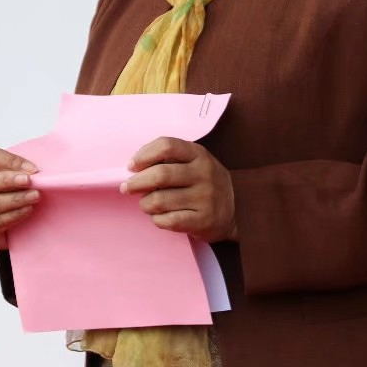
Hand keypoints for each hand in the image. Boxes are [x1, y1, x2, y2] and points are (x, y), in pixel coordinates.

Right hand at [0, 147, 40, 249]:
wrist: (4, 221)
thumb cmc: (8, 191)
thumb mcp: (11, 175)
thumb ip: (18, 169)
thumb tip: (32, 171)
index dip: (10, 161)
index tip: (32, 169)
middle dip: (8, 181)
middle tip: (29, 182)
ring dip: (16, 199)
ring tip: (34, 197)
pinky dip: (14, 215)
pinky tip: (27, 210)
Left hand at [121, 137, 236, 241]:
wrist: (239, 209)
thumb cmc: (204, 182)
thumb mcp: (195, 162)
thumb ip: (169, 159)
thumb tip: (134, 167)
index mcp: (199, 154)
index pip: (167, 145)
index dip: (144, 155)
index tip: (131, 165)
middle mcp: (204, 174)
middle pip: (160, 174)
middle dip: (136, 182)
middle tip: (127, 187)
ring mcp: (205, 198)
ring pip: (159, 200)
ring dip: (145, 203)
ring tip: (146, 204)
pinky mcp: (203, 221)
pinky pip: (168, 221)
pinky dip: (156, 219)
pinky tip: (159, 216)